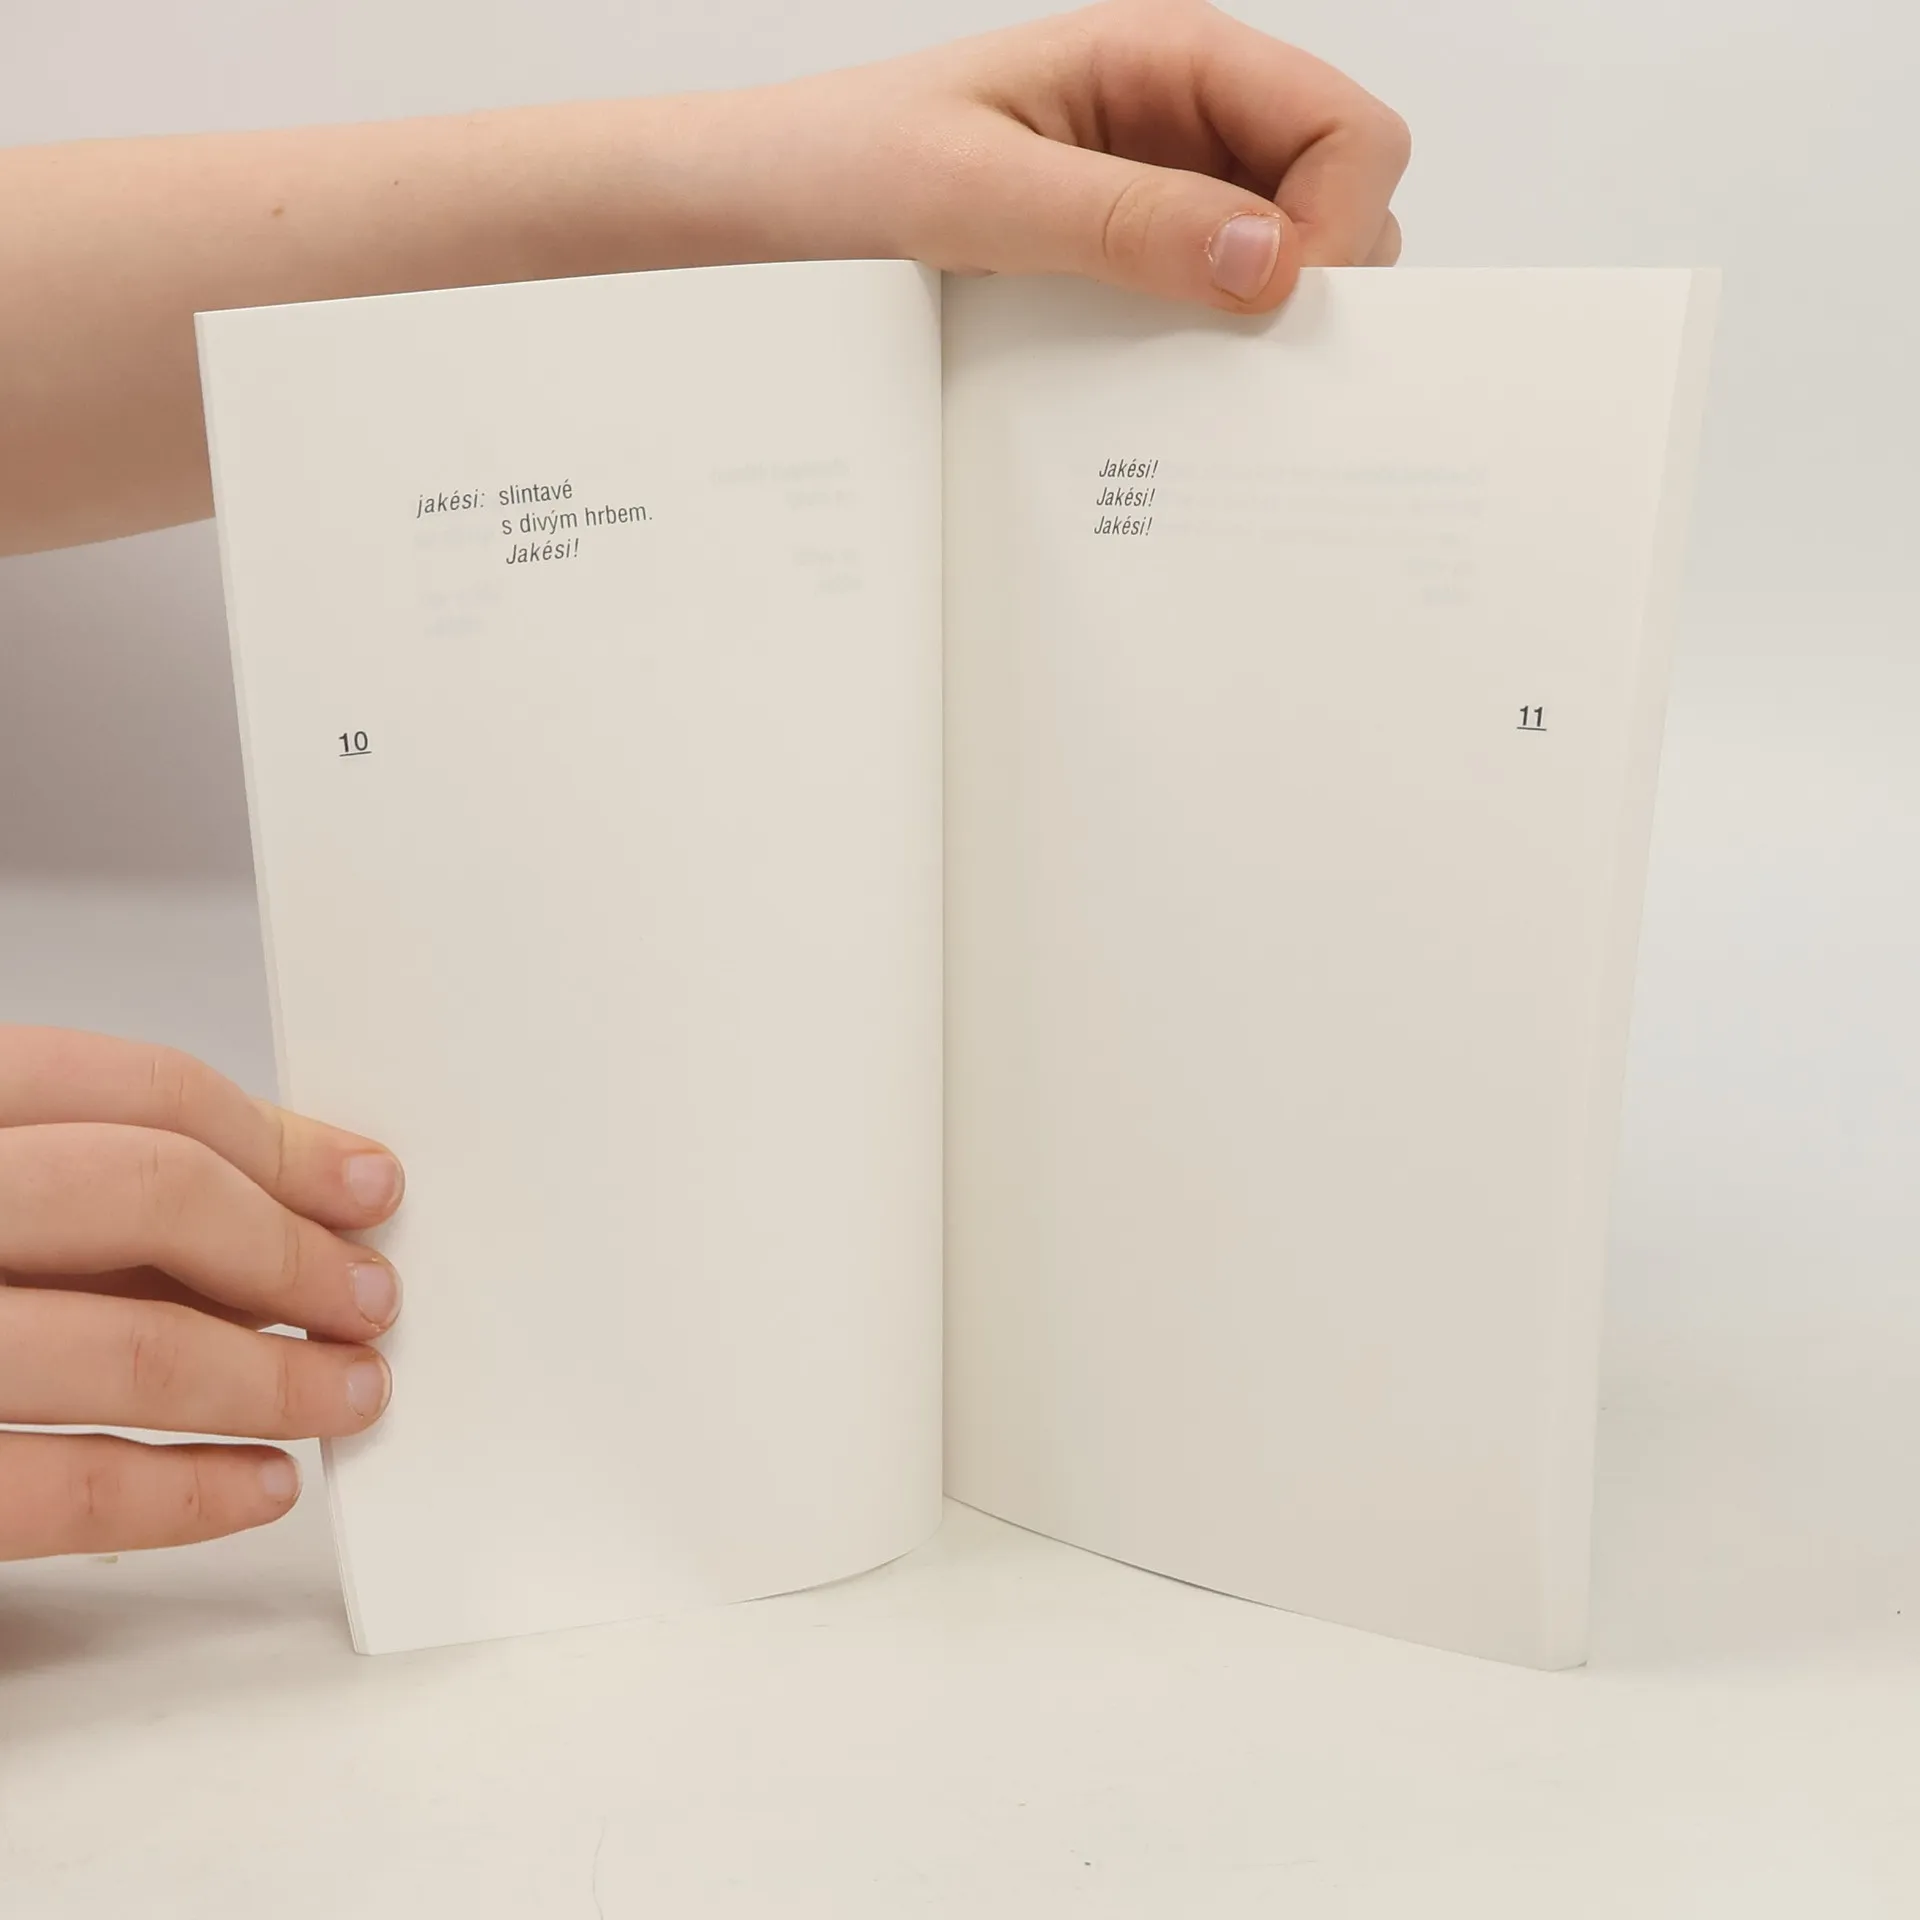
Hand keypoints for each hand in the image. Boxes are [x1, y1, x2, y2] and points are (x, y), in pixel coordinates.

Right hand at [0, 1028, 403, 1558]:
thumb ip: (80, 1183)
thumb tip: (282, 1201)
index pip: (132, 1088)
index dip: (277, 1139)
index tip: (364, 1186)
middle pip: (144, 1194)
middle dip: (289, 1252)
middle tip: (368, 1296)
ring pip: (119, 1342)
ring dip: (270, 1377)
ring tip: (346, 1391)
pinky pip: (50, 1489)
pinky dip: (182, 1492)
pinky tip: (257, 1483)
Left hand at [770, 0, 1409, 311]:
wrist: (775, 199)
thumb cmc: (855, 161)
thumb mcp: (980, 194)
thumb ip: (1125, 223)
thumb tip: (1268, 263)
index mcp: (1172, 55)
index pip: (1349, 129)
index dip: (1340, 224)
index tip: (1274, 307)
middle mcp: (1191, 113)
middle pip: (1345, 191)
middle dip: (1321, 274)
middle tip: (1237, 348)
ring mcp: (1171, 183)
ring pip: (1294, 252)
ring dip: (1269, 313)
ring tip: (1188, 362)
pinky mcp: (1139, 246)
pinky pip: (1222, 293)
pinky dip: (1219, 337)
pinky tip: (1162, 369)